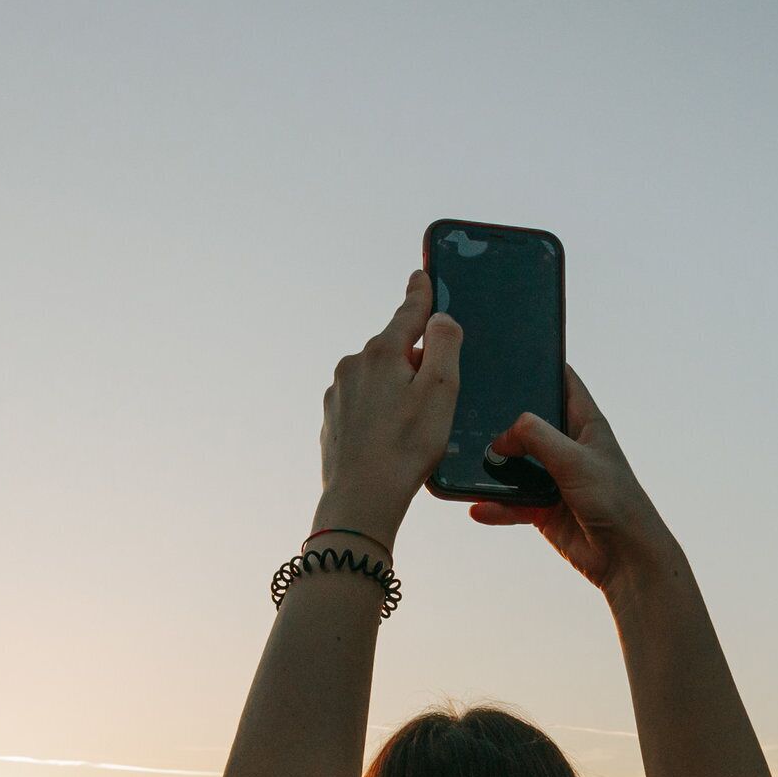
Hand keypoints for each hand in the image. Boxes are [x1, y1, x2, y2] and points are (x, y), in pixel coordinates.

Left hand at [314, 271, 457, 549]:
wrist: (361, 499)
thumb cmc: (406, 447)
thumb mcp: (442, 391)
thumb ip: (445, 345)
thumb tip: (439, 319)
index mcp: (383, 352)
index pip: (408, 313)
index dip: (420, 294)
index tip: (420, 276)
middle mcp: (354, 365)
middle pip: (394, 348)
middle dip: (416, 359)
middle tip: (436, 395)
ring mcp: (338, 393)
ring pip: (378, 377)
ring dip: (397, 389)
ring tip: (413, 427)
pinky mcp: (332, 418)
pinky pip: (364, 403)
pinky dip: (380, 412)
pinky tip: (391, 438)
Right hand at [466, 370, 682, 590]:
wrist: (626, 559)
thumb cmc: (616, 502)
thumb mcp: (575, 460)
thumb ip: (537, 438)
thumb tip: (500, 437)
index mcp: (585, 424)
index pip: (563, 382)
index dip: (543, 366)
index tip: (513, 355)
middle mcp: (568, 447)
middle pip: (529, 423)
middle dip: (502, 420)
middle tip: (470, 410)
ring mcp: (554, 478)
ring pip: (515, 465)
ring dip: (493, 468)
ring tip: (463, 463)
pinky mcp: (544, 509)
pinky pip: (512, 503)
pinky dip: (496, 505)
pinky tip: (478, 508)